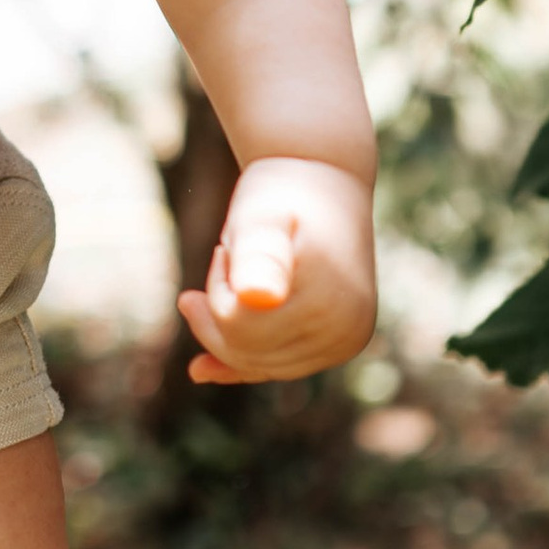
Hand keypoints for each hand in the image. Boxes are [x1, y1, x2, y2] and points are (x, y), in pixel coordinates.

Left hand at [178, 153, 379, 387]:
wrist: (321, 179)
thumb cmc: (281, 193)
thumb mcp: (261, 215)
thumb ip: (258, 254)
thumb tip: (258, 299)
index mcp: (327, 300)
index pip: (240, 328)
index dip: (218, 291)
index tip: (225, 249)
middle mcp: (346, 331)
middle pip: (250, 352)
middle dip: (220, 311)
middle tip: (226, 259)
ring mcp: (346, 342)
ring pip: (260, 363)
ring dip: (232, 325)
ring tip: (238, 274)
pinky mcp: (339, 345)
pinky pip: (281, 367)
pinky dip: (243, 365)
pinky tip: (202, 369)